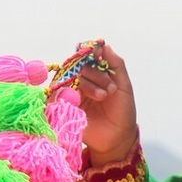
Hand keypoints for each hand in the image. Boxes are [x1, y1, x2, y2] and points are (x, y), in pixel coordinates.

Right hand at [75, 42, 137, 166]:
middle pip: (78, 68)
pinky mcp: (64, 108)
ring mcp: (71, 95)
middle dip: (96, 75)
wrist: (118, 136)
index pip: (85, 58)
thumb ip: (115, 64)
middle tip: (111, 89)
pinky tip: (83, 98)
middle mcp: (80, 82)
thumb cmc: (122, 110)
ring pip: (70, 79)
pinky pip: (58, 95)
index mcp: (94, 75)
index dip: (90, 54)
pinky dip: (70, 94)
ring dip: (89, 85)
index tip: (98, 54)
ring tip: (104, 96)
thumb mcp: (124, 85)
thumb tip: (104, 45)